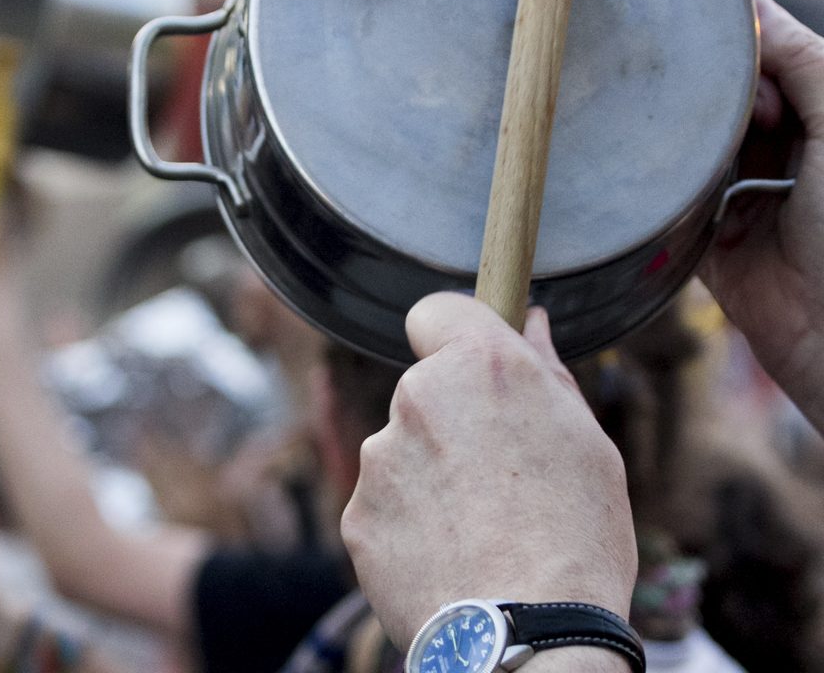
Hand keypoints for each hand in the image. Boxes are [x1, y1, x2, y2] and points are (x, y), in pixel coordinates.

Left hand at [341, 294, 635, 654]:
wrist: (526, 637)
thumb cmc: (576, 540)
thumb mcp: (589, 445)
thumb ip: (548, 374)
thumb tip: (533, 324)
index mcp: (481, 367)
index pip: (436, 309)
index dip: (452, 333)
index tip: (469, 363)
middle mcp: (419, 398)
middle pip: (424, 388)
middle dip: (451, 418)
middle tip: (497, 474)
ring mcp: (381, 458)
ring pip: (402, 450)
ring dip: (429, 474)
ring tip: (478, 527)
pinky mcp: (357, 513)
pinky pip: (384, 503)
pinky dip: (407, 522)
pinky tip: (448, 554)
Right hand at [699, 0, 823, 426]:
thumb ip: (800, 59)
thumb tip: (748, 3)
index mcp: (822, 126)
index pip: (770, 67)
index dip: (748, 58)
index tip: (733, 65)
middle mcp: (787, 161)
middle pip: (728, 106)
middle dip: (713, 99)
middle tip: (714, 113)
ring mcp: (748, 204)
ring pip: (697, 152)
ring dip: (687, 144)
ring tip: (684, 144)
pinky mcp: (711, 247)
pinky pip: (675, 208)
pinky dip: (667, 194)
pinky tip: (656, 178)